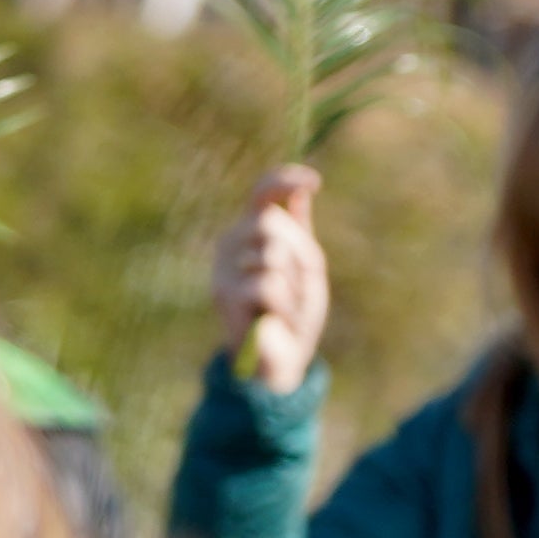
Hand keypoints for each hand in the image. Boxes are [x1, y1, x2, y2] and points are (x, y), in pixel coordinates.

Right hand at [213, 167, 328, 393]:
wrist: (280, 357)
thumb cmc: (294, 309)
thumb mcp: (305, 267)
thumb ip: (299, 231)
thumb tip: (301, 192)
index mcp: (252, 230)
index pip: (262, 193)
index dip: (284, 180)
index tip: (315, 181)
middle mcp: (232, 242)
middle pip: (272, 223)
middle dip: (300, 253)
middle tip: (301, 284)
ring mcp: (224, 267)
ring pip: (273, 254)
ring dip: (295, 284)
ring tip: (287, 305)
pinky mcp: (223, 293)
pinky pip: (269, 285)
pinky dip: (285, 305)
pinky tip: (276, 319)